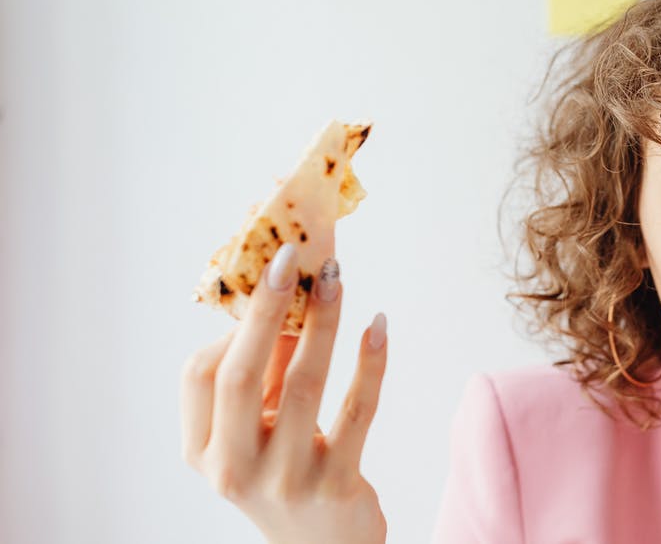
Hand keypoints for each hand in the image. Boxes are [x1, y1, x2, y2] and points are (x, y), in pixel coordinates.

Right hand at [181, 244, 389, 543]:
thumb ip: (265, 371)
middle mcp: (233, 470)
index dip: (234, 325)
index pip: (201, 375)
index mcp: (203, 451)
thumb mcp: (260, 429)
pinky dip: (370, 364)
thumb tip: (288, 292)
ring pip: (303, 385)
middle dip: (266, 309)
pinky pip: (357, 413)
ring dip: (323, 324)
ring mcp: (283, 482)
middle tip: (292, 257)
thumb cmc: (288, 471)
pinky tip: (377, 326)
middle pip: (240, 375)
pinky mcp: (335, 487)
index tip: (269, 279)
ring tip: (337, 279)